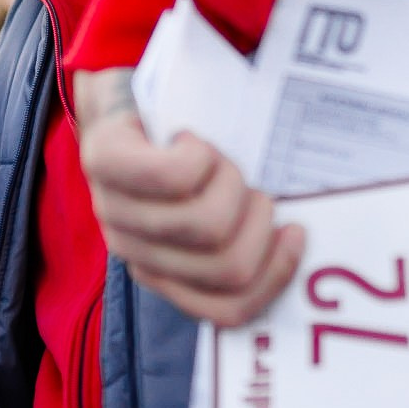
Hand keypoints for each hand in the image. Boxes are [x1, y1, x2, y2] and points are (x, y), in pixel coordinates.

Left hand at [73, 67, 302, 326]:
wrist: (123, 96)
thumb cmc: (184, 154)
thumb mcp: (219, 201)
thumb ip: (247, 233)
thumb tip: (304, 240)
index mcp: (166, 274)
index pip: (228, 310)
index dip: (275, 275)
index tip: (293, 230)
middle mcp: (134, 252)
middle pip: (226, 266)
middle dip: (259, 219)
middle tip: (247, 184)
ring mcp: (114, 210)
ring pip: (205, 223)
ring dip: (231, 181)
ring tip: (218, 159)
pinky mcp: (104, 164)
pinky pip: (173, 177)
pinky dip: (201, 154)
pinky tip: (191, 140)